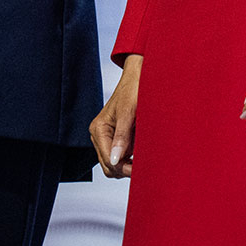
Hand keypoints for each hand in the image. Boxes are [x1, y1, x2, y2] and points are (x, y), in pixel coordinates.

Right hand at [90, 54, 141, 177]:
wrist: (139, 75)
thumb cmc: (134, 89)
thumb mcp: (129, 112)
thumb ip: (122, 136)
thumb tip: (116, 160)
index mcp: (98, 129)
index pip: (108, 161)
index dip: (124, 168)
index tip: (142, 170)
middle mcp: (99, 134)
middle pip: (109, 166)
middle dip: (126, 168)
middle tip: (146, 166)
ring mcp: (107, 136)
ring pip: (115, 162)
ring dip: (129, 163)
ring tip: (146, 157)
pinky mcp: (117, 135)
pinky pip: (122, 154)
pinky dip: (131, 157)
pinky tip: (143, 151)